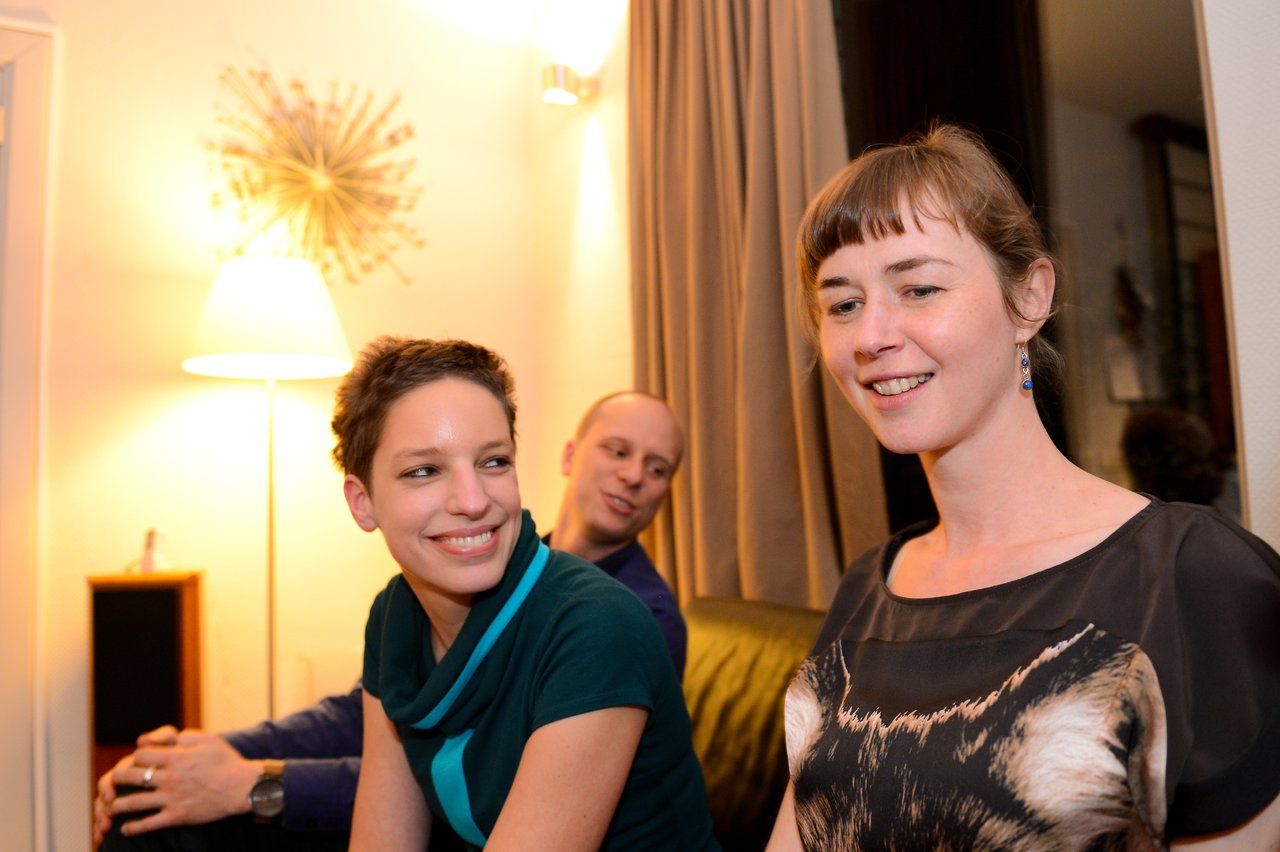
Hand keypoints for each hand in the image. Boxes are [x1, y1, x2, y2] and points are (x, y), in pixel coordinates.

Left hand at [97, 727, 263, 838]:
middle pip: (131, 776)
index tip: (138, 760)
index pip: (141, 754)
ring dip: (118, 805)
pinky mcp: (177, 816)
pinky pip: (148, 824)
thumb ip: (181, 735)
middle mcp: (169, 777)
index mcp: (176, 757)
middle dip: (118, 778)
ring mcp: (172, 798)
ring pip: (133, 802)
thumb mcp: (208, 739)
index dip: (136, 755)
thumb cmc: (226, 761)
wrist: (243, 788)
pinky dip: (133, 828)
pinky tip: (126, 828)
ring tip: (112, 807)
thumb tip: (158, 739)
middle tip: (114, 781)